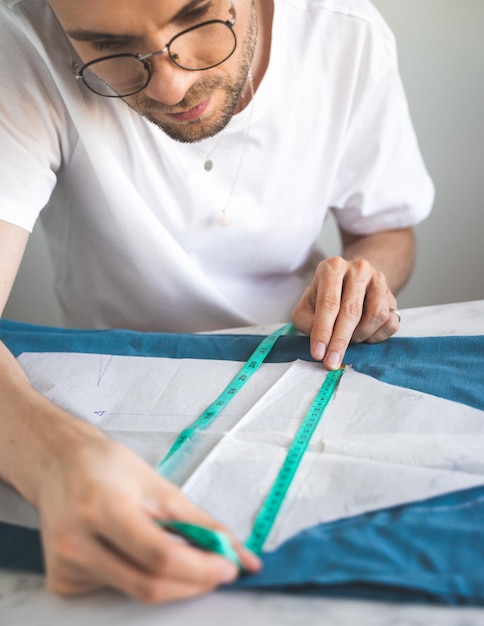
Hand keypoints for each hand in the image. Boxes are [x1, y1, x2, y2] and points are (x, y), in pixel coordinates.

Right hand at [36, 430, 260, 602]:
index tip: (228, 567)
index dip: (201, 568)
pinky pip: (115, 592)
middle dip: (193, 582)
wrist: (58, 465)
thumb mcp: (159, 486)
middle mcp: (77, 542)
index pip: (160, 556)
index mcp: (103, 508)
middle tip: (215, 568)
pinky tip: (134, 553)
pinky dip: (139, 578)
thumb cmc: (108, 467)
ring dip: (169, 581)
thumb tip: (240, 556)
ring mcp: (65, 567)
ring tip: (174, 551)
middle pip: (149, 585)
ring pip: (134, 592)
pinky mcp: (62, 582)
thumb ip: (200, 524)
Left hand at [291, 256, 399, 368]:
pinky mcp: (393, 295)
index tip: (318, 353)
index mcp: (332, 268)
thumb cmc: (325, 297)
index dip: (323, 331)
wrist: (351, 282)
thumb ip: (307, 321)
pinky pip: (390, 322)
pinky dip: (376, 336)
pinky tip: (364, 336)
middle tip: (332, 361)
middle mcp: (358, 269)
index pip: (328, 303)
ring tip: (350, 340)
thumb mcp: (307, 305)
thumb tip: (322, 342)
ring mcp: (379, 281)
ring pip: (376, 316)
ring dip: (360, 336)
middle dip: (340, 341)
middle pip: (351, 310)